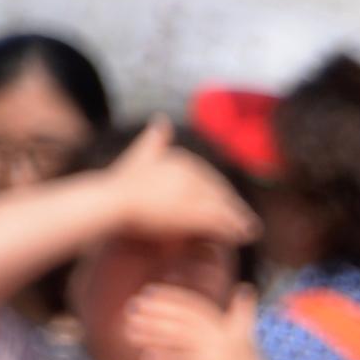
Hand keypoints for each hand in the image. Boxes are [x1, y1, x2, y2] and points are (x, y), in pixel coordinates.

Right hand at [97, 117, 260, 248]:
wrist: (109, 202)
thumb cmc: (119, 184)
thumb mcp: (139, 156)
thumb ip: (153, 141)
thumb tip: (162, 120)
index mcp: (182, 159)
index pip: (210, 179)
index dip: (222, 195)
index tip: (231, 205)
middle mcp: (191, 171)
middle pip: (220, 193)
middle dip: (235, 208)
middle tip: (249, 222)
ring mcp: (193, 191)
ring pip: (223, 208)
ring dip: (239, 221)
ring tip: (250, 232)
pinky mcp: (193, 212)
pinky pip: (219, 222)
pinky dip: (232, 230)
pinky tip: (241, 238)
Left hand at [118, 283, 264, 359]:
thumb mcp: (247, 339)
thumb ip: (243, 314)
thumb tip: (245, 289)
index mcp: (229, 328)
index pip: (196, 306)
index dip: (171, 296)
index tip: (148, 292)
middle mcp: (224, 339)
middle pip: (183, 320)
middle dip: (155, 313)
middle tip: (131, 308)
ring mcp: (218, 357)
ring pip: (178, 340)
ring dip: (151, 334)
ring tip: (129, 331)